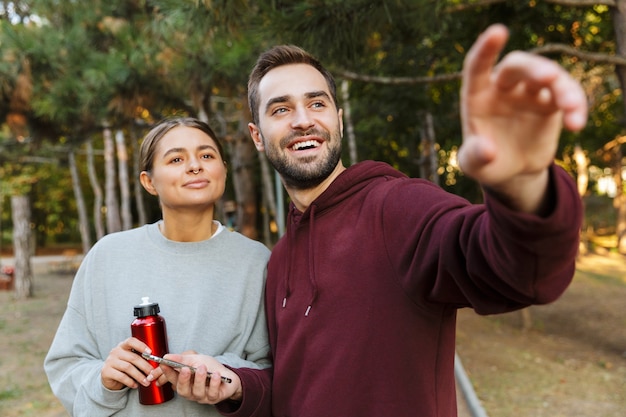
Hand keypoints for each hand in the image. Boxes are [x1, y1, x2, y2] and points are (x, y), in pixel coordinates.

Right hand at [101, 337, 152, 390]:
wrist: (109, 377)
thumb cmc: (124, 366)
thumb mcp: (131, 359)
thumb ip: (140, 357)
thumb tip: (156, 362)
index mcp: (123, 345)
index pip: (131, 341)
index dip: (141, 346)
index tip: (150, 352)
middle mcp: (115, 351)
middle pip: (133, 357)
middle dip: (145, 366)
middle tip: (152, 373)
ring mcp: (110, 361)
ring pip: (128, 368)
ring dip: (139, 376)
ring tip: (146, 382)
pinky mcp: (106, 372)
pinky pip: (121, 377)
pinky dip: (130, 382)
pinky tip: (135, 385)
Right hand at [154, 353, 241, 404]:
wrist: (227, 375)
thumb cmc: (210, 368)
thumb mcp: (196, 359)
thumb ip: (182, 359)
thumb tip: (167, 357)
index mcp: (185, 382)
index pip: (173, 380)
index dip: (168, 373)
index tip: (164, 364)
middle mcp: (191, 391)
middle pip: (183, 390)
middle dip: (183, 380)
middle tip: (185, 369)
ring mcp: (202, 396)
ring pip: (197, 392)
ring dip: (199, 379)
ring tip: (202, 367)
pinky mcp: (214, 397)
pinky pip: (212, 393)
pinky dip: (214, 383)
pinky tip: (215, 374)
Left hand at [458, 24, 586, 209]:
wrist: (512, 172)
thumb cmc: (485, 163)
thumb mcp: (473, 164)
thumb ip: (475, 156)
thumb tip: (487, 150)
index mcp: (477, 95)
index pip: (477, 67)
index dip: (486, 50)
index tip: (498, 32)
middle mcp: (503, 88)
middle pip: (518, 66)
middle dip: (534, 68)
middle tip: (549, 77)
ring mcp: (528, 92)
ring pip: (548, 77)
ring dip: (563, 88)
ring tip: (571, 109)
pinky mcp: (550, 103)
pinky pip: (566, 96)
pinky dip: (575, 105)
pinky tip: (576, 124)